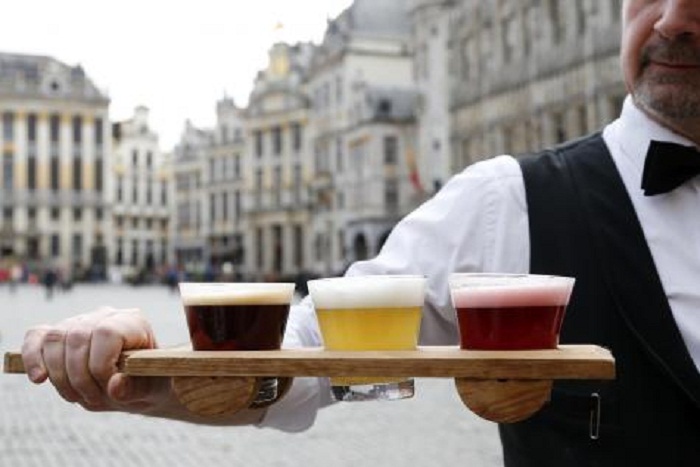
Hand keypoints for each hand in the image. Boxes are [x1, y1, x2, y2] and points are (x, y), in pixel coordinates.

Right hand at [21, 307, 168, 412]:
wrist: (137, 384)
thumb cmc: (147, 383)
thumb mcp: (151, 389)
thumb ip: (135, 388)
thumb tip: (115, 386)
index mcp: (133, 322)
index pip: (106, 333)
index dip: (101, 365)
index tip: (109, 389)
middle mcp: (105, 315)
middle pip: (76, 338)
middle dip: (80, 377)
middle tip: (95, 399)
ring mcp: (80, 321)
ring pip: (54, 339)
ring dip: (60, 376)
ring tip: (77, 396)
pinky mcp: (60, 334)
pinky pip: (37, 337)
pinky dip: (32, 358)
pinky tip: (39, 379)